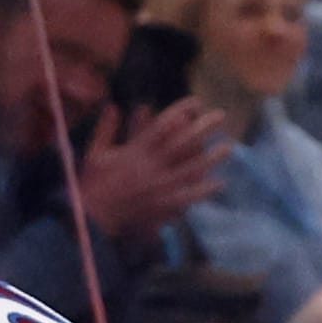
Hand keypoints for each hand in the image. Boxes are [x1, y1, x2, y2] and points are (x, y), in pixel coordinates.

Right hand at [77, 98, 230, 239]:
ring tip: (229, 146)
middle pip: (185, 141)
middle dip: (205, 126)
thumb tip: (112, 106)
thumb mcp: (95, 153)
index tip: (196, 102)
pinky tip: (219, 183)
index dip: (182, 110)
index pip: (164, 124)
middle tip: (221, 116)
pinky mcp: (163, 205)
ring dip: (213, 156)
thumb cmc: (92, 186)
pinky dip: (205, 189)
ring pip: (193, 168)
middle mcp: (152, 165)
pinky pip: (190, 196)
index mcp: (136, 150)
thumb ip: (105, 129)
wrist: (92, 220)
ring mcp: (160, 186)